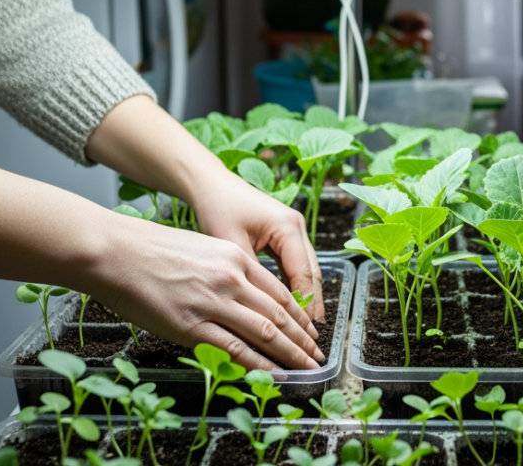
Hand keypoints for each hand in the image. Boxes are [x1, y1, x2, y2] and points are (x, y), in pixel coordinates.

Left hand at [85, 96, 325, 321]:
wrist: (210, 183)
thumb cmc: (217, 208)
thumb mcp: (229, 246)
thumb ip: (244, 279)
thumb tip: (253, 314)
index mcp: (287, 227)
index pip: (302, 274)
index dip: (305, 306)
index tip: (304, 333)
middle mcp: (296, 227)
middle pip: (312, 273)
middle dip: (312, 306)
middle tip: (311, 338)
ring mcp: (293, 229)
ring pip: (307, 270)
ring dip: (306, 297)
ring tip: (307, 328)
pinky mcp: (284, 233)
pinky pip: (296, 264)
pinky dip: (296, 285)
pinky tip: (293, 306)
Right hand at [87, 211, 324, 371]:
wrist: (114, 251)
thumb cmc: (150, 250)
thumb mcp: (201, 249)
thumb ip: (227, 271)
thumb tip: (245, 297)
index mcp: (235, 258)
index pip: (280, 292)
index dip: (300, 315)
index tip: (310, 330)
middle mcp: (231, 278)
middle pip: (279, 314)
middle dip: (302, 338)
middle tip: (316, 354)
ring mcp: (212, 302)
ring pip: (265, 332)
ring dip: (290, 353)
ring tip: (305, 367)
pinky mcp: (191, 325)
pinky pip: (235, 349)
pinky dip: (259, 364)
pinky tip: (274, 373)